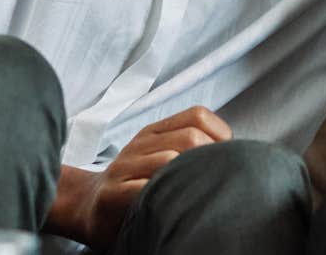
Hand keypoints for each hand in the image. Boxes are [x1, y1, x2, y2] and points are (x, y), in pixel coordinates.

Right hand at [74, 106, 231, 249]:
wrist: (89, 205)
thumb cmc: (137, 183)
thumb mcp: (161, 155)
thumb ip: (191, 148)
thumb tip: (236, 153)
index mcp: (155, 131)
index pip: (197, 115)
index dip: (219, 137)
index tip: (223, 162)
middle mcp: (141, 143)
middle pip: (190, 137)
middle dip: (209, 160)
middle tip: (213, 183)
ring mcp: (124, 167)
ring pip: (170, 161)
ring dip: (190, 180)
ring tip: (197, 197)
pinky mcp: (112, 194)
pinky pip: (145, 189)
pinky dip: (165, 198)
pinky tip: (172, 208)